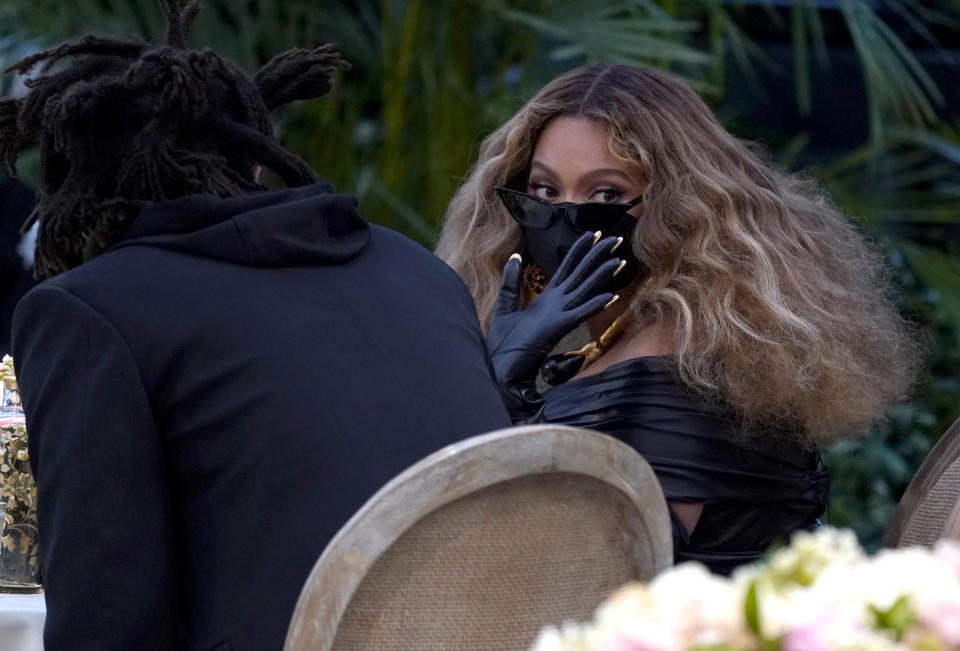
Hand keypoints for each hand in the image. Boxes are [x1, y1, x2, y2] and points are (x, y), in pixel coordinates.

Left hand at [487, 230, 621, 421]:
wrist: (500, 374)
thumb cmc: (502, 345)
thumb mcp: (504, 307)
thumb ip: (510, 282)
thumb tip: (514, 256)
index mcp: (547, 300)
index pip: (567, 270)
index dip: (579, 252)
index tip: (592, 234)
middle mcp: (557, 306)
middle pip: (580, 275)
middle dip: (596, 256)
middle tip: (615, 238)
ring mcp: (559, 317)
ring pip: (584, 291)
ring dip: (601, 277)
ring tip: (618, 260)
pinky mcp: (556, 329)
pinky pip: (578, 314)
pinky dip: (593, 305)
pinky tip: (609, 295)